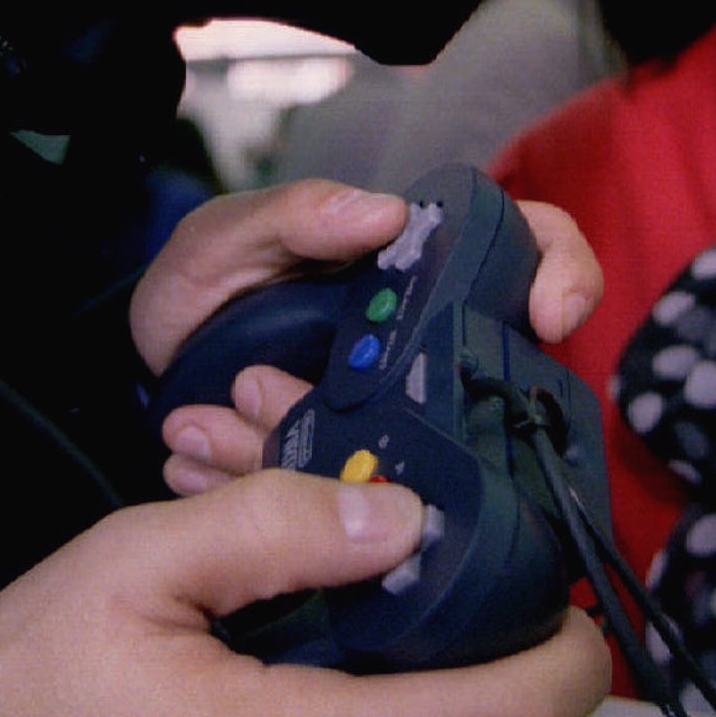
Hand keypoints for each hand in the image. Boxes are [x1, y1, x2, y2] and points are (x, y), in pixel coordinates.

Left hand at [153, 188, 604, 495]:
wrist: (149, 372)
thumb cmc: (202, 287)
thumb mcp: (226, 237)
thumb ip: (291, 215)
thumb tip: (386, 213)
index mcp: (414, 267)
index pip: (532, 249)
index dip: (565, 273)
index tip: (549, 318)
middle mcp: (427, 345)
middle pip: (502, 377)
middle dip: (443, 410)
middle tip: (327, 414)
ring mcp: (399, 417)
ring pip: (417, 454)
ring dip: (320, 453)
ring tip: (234, 420)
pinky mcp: (360, 480)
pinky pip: (348, 503)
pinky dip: (277, 491)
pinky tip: (211, 465)